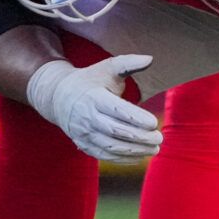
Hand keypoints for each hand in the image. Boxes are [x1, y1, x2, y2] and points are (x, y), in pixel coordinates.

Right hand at [24, 55, 161, 163]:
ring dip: (134, 150)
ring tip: (155, 149)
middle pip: (115, 131)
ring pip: (110, 146)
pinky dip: (123, 159)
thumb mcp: (107, 68)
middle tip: (159, 138)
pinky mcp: (83, 144)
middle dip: (139, 137)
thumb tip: (150, 59)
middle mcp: (86, 117)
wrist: (58, 97)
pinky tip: (140, 157)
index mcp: (93, 97)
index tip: (154, 122)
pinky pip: (103, 155)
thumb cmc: (91, 80)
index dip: (135, 118)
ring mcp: (83, 133)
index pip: (116, 110)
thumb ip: (128, 63)